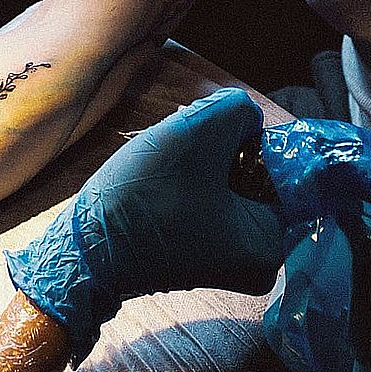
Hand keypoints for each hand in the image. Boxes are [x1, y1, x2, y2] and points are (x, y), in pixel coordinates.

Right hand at [4, 87, 283, 362]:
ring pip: (231, 186)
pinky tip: (164, 177)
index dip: (254, 141)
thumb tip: (246, 116)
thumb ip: (236, 111)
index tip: (217, 135)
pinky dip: (193, 183)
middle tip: (188, 145)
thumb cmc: (140, 200)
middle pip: (260, 179)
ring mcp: (227, 260)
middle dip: (226, 152)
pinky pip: (212, 203)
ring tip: (170, 159)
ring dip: (204, 163)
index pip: (287, 173)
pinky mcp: (200, 254)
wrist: (82, 251)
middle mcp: (259, 260)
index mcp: (271, 244)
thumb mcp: (193, 135)